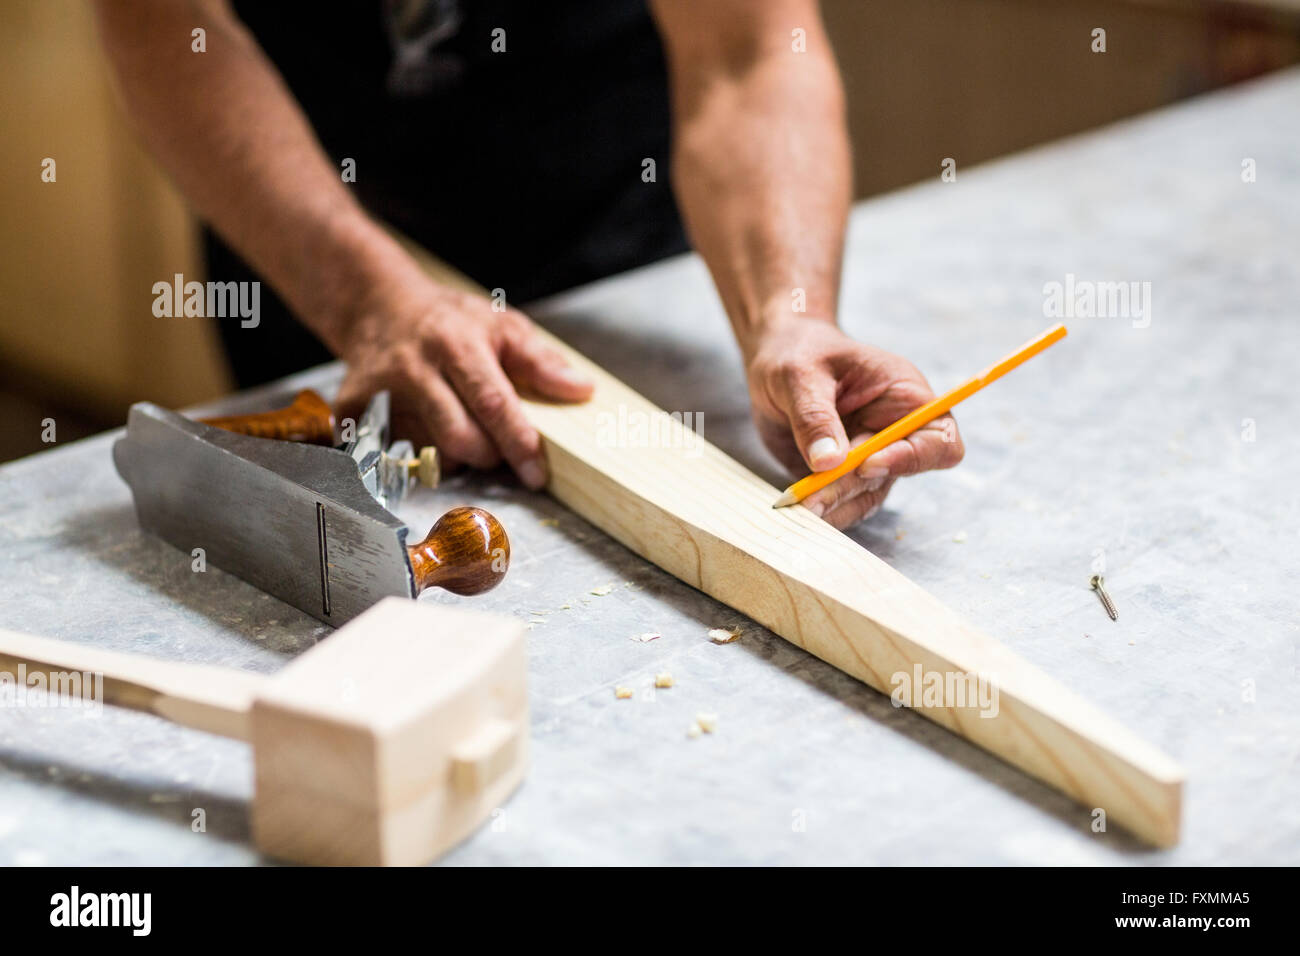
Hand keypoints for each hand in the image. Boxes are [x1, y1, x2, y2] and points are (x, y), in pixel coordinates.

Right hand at [334, 278, 592, 487]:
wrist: (379, 307)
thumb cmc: (450, 322)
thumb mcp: (502, 326)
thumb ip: (541, 361)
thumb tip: (580, 389)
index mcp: (456, 343)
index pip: (493, 403)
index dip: (518, 442)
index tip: (536, 472)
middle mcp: (415, 366)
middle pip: (459, 436)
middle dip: (488, 456)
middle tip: (497, 447)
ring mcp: (381, 389)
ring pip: (428, 451)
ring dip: (454, 454)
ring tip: (458, 424)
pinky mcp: (354, 407)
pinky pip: (395, 453)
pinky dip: (418, 452)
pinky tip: (424, 427)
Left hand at [746, 320, 963, 527]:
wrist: (777, 360)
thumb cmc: (799, 353)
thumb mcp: (800, 375)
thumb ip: (815, 416)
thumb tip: (830, 462)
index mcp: (904, 397)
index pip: (940, 440)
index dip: (913, 458)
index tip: (867, 463)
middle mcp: (895, 432)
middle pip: (895, 475)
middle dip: (853, 486)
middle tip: (812, 495)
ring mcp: (871, 458)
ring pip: (868, 495)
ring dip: (836, 504)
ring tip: (800, 503)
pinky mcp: (844, 476)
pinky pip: (844, 504)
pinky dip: (824, 511)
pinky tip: (799, 507)